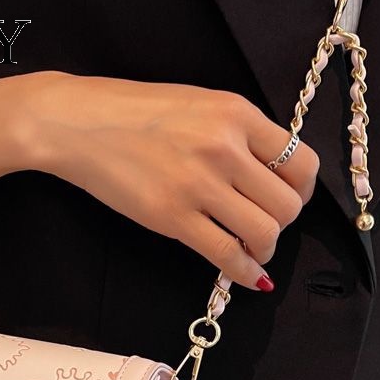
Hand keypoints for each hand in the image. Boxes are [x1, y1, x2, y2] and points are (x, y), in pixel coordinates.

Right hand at [24, 71, 318, 290]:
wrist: (77, 123)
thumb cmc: (133, 111)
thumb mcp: (198, 104)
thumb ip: (237, 133)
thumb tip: (269, 174)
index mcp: (236, 113)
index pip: (301, 163)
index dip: (302, 192)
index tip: (289, 200)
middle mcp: (225, 147)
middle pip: (288, 205)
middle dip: (283, 224)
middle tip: (264, 226)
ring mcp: (198, 185)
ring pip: (264, 233)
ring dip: (265, 249)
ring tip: (251, 249)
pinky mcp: (172, 218)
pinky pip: (226, 254)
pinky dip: (244, 272)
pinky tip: (246, 275)